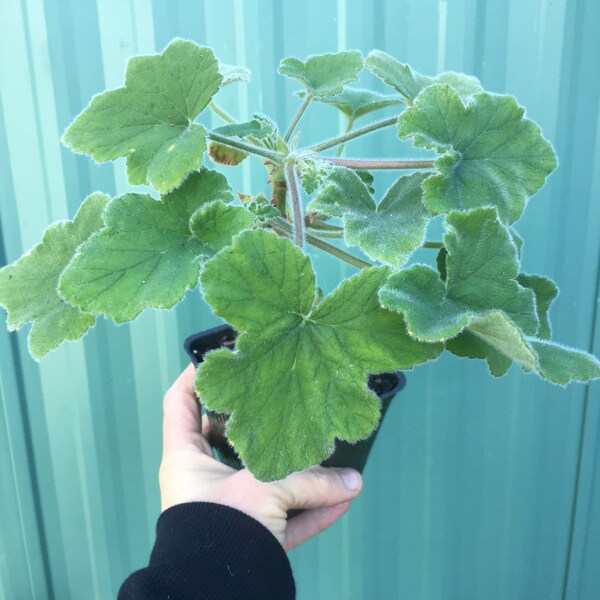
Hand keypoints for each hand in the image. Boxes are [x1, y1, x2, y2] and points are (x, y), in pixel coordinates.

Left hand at [159, 364, 362, 550]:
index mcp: (188, 459)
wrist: (217, 592)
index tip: (222, 358)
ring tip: (325, 453)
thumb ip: (311, 482)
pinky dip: (309, 510)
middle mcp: (203, 480)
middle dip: (256, 421)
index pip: (180, 404)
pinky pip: (281, 517)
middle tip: (281, 397)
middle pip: (227, 438)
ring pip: (262, 479)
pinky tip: (341, 500)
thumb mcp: (265, 491)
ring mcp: (228, 509)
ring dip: (295, 472)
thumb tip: (353, 482)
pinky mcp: (250, 536)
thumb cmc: (222, 526)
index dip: (195, 377)